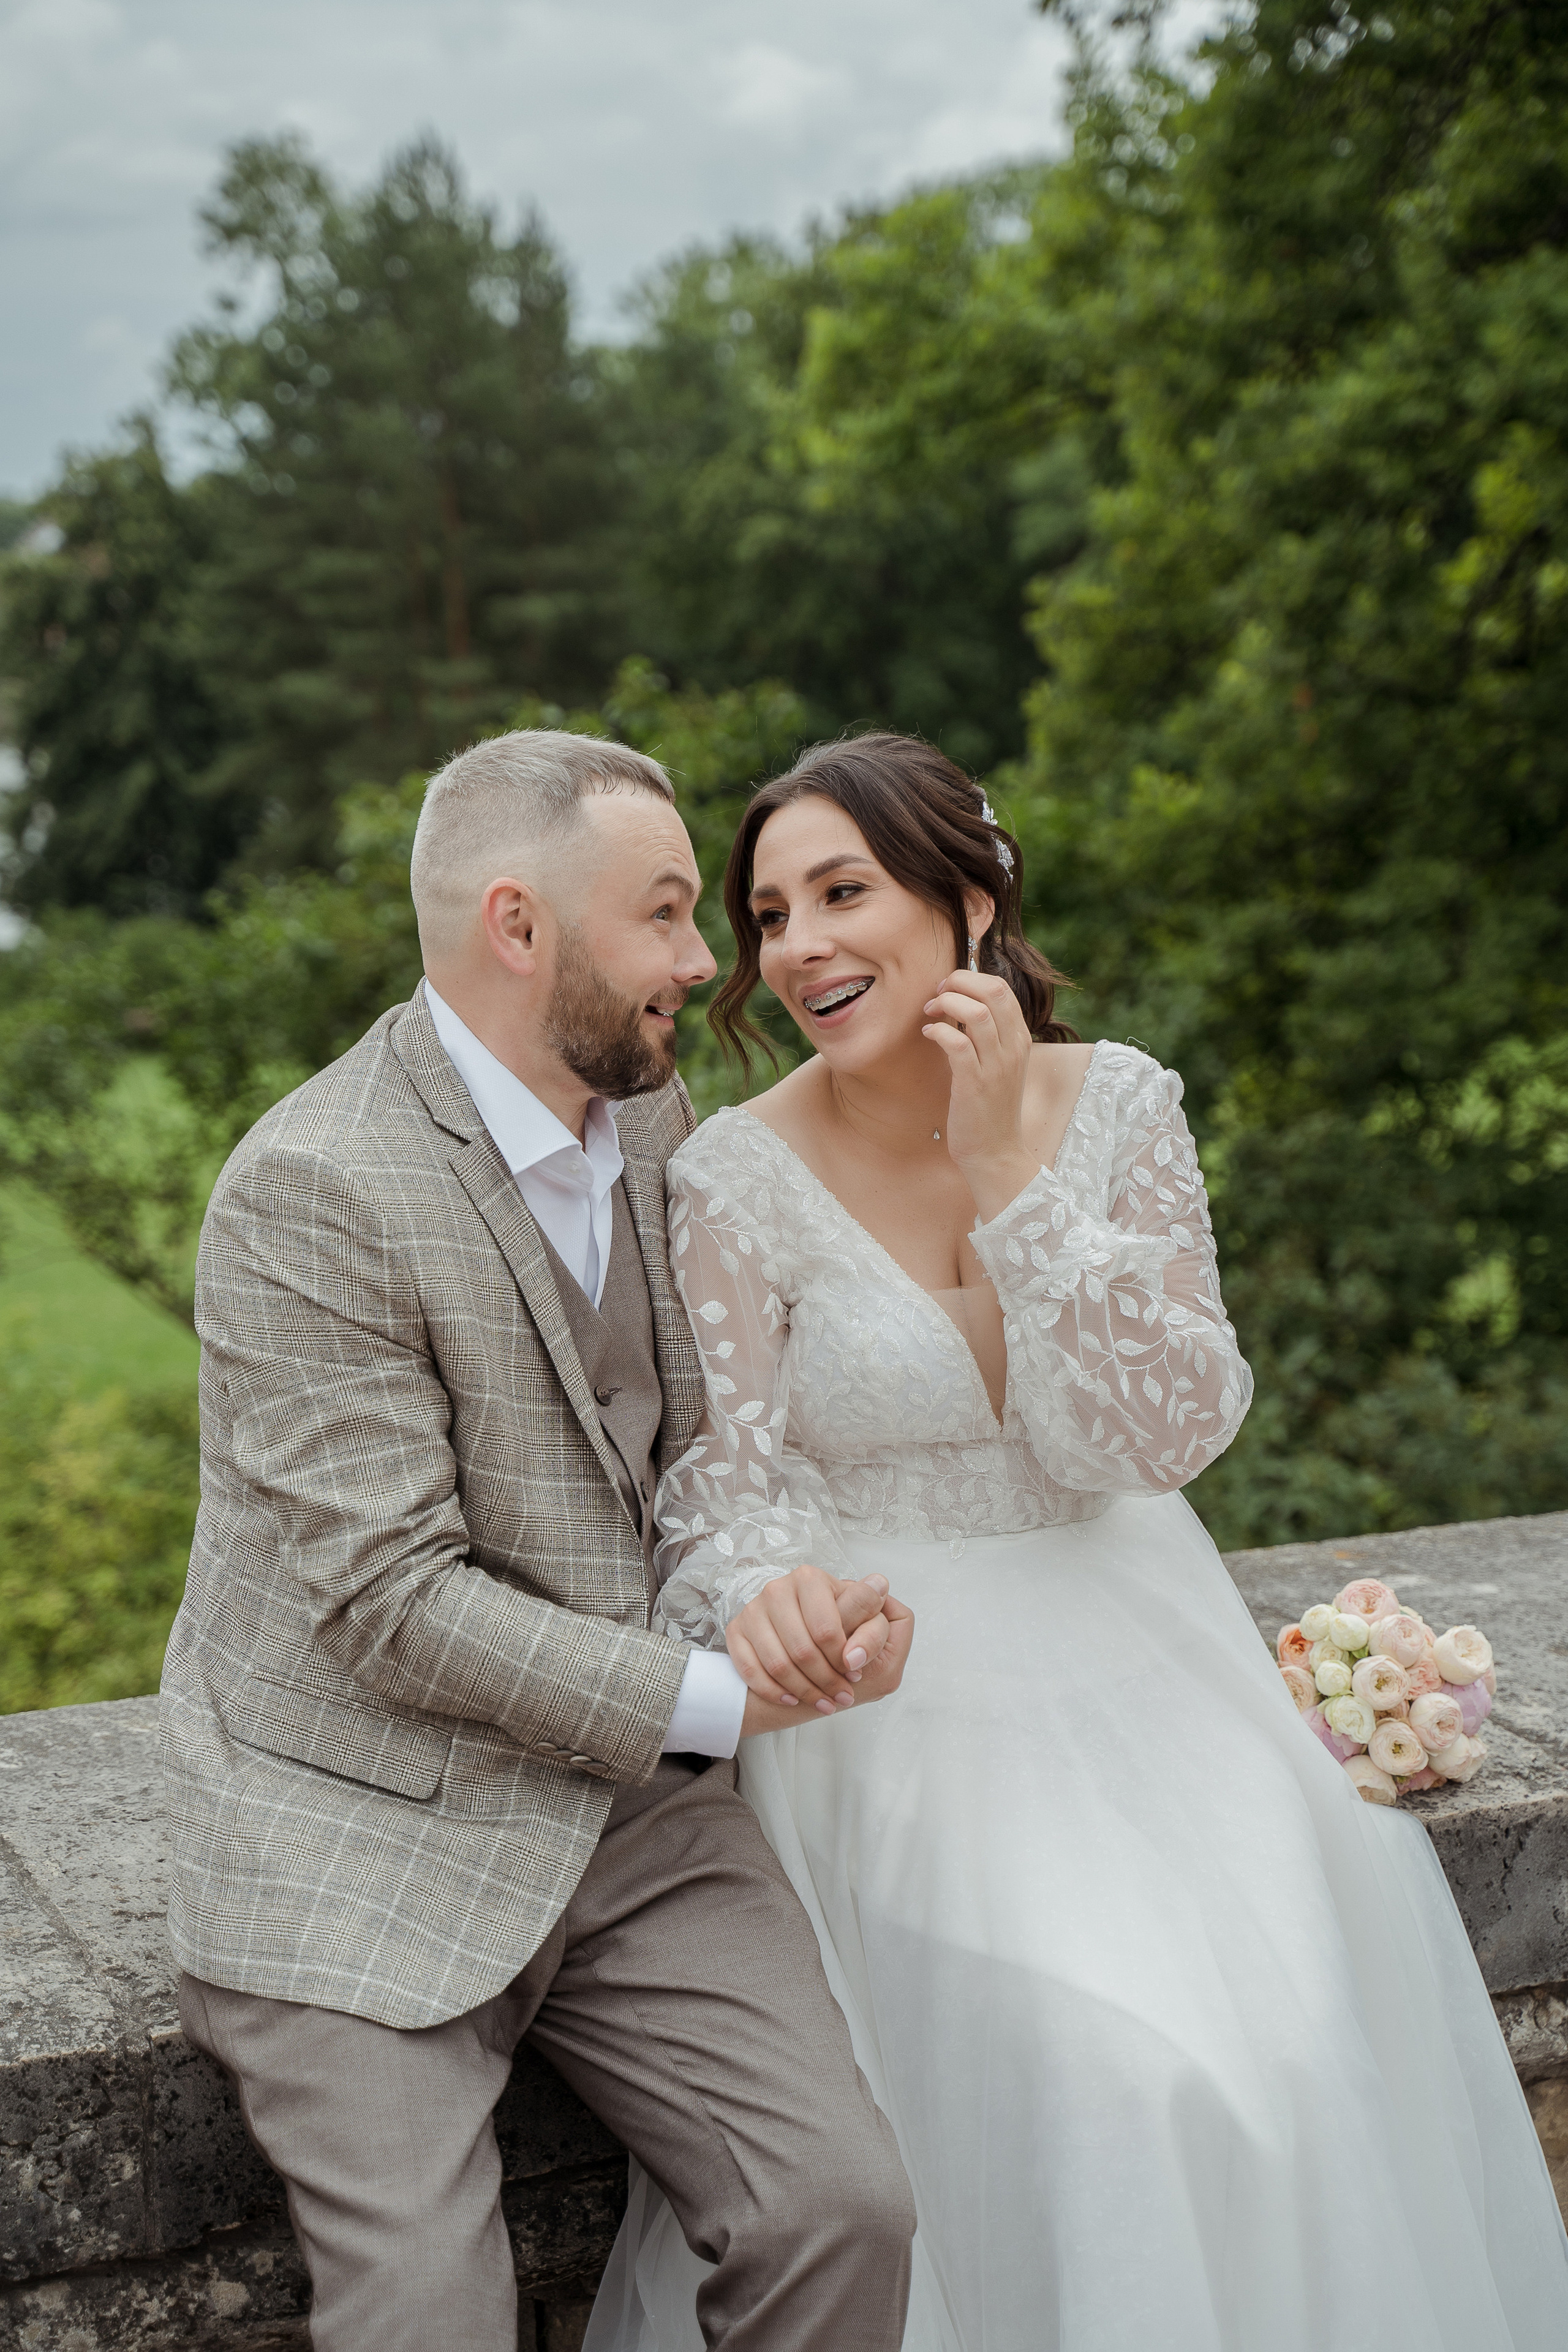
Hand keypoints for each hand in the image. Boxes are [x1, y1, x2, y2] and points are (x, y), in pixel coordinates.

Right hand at [740, 1588, 914, 1736]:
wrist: (804, 1637)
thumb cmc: (840, 1629)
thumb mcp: (868, 1621)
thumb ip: (872, 1613)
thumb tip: (880, 1585)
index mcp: (811, 1579)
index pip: (826, 1630)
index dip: (844, 1661)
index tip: (856, 1675)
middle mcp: (777, 1588)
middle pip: (802, 1651)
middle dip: (826, 1681)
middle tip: (841, 1697)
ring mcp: (753, 1610)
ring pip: (777, 1664)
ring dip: (804, 1692)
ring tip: (824, 1703)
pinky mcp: (736, 1630)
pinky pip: (750, 1670)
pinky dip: (773, 1691)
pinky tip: (793, 1700)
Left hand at [921, 969, 1039, 1221]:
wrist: (995, 1153)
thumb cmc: (990, 1109)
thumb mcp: (999, 1066)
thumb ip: (989, 1036)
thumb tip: (961, 1005)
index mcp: (1020, 1039)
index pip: (1002, 988)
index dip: (971, 979)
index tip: (949, 987)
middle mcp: (1013, 1048)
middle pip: (992, 991)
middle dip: (959, 982)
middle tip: (937, 993)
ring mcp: (996, 1066)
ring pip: (976, 1012)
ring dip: (946, 1003)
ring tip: (930, 1013)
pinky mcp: (974, 1083)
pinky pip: (956, 1042)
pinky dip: (938, 1030)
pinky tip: (928, 1034)